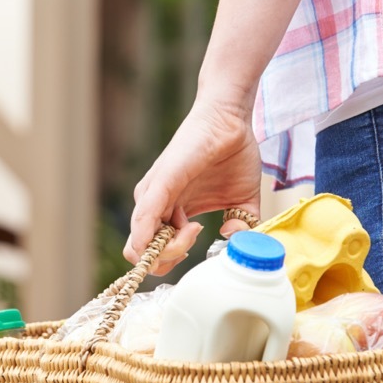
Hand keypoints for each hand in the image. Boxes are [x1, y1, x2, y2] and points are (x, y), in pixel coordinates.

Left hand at [125, 99, 263, 275]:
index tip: (199, 247)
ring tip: (195, 229)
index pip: (153, 253)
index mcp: (170, 212)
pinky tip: (168, 238)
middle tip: (197, 238)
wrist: (232, 121)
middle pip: (142, 255)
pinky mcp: (160, 181)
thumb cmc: (234, 155)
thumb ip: (241, 226)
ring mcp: (153, 193)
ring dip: (169, 250)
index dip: (172, 261)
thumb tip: (233, 241)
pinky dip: (148, 237)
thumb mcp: (241, 202)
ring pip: (141, 244)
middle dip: (169, 261)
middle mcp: (155, 205)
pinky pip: (144, 217)